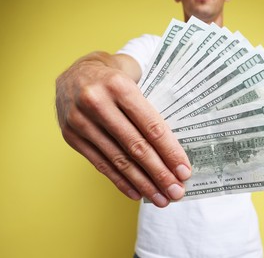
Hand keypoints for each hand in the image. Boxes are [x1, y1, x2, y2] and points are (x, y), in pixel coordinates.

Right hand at [55, 52, 191, 206]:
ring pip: (118, 160)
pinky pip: (100, 164)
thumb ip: (150, 112)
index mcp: (119, 86)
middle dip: (160, 173)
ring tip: (160, 198)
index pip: (151, 126)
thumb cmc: (113, 79)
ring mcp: (81, 121)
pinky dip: (120, 181)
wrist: (75, 72)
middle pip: (136, 146)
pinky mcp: (71, 136)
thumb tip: (174, 153)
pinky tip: (137, 193)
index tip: (184, 171)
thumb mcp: (134, 83)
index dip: (170, 152)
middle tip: (176, 191)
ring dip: (143, 183)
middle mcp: (97, 103)